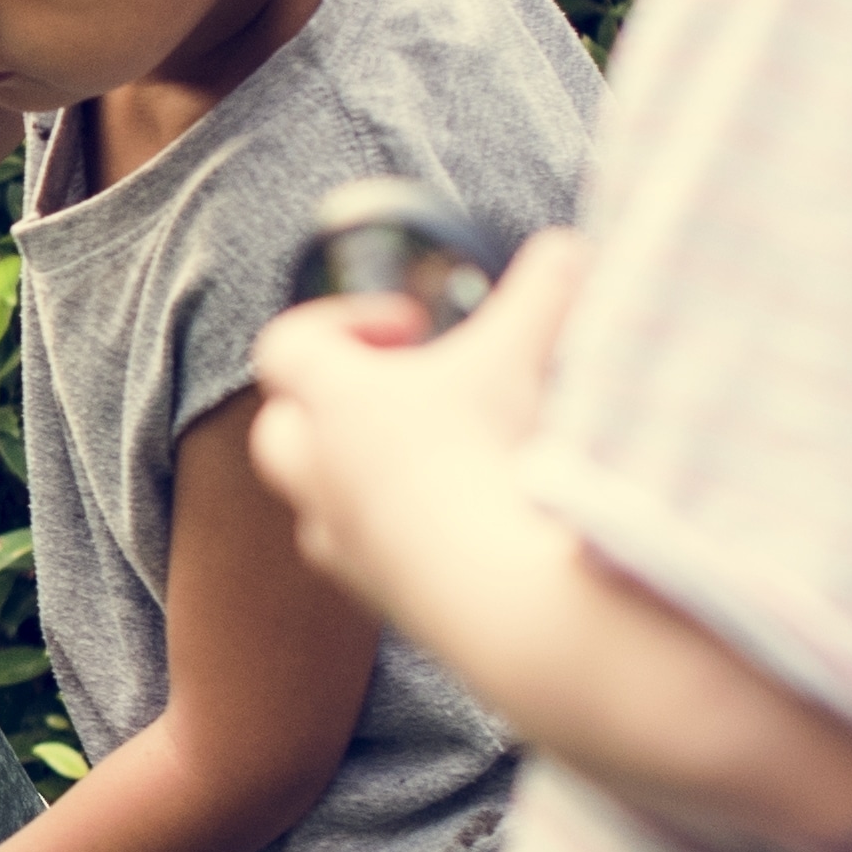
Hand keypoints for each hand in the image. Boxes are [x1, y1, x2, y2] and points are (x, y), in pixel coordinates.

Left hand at [246, 226, 583, 625]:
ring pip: (317, 502)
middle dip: (333, 405)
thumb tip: (569, 248)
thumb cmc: (504, 460)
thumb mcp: (534, 349)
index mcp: (337, 404)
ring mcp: (344, 547)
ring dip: (360, 476)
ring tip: (441, 464)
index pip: (286, 345)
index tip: (415, 329)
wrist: (512, 603)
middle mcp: (320, 477)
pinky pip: (363, 561)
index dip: (341, 321)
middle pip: (282, 429)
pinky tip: (467, 529)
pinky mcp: (381, 602)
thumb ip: (551, 283)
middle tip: (413, 397)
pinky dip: (397, 538)